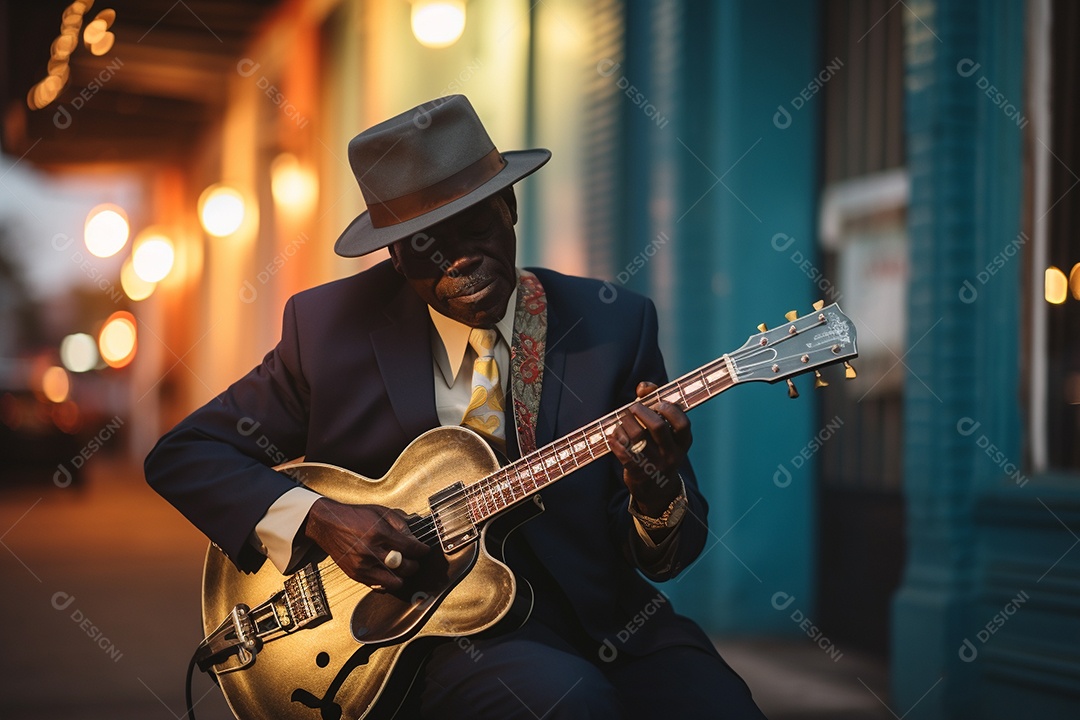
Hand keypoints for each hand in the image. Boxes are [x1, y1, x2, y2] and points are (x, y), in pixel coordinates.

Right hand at [302, 498, 429, 591]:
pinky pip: (379, 586)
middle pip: (404, 566)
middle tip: (414, 559)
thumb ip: (400, 525)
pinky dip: (388, 581)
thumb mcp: (380, 512)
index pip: (410, 548)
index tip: (424, 550)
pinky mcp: (355, 574)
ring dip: (403, 575)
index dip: (422, 550)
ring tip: (403, 567)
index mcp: (379, 533)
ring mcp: (362, 565)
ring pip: (394, 581)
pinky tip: (390, 573)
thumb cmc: (354, 517)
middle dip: (414, 564)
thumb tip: (415, 540)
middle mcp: (370, 551)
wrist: (328, 525)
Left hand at [609, 381, 691, 516]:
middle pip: (658, 427)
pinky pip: (623, 452)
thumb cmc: (658, 450)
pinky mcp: (638, 474)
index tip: (658, 403)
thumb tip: (643, 386)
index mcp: (682, 443)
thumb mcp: (664, 433)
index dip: (670, 409)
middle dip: (642, 412)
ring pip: (637, 437)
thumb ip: (655, 404)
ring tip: (622, 421)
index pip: (682, 423)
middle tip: (633, 408)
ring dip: (625, 423)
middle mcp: (671, 454)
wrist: (657, 491)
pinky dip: (615, 439)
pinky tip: (613, 435)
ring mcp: (654, 465)